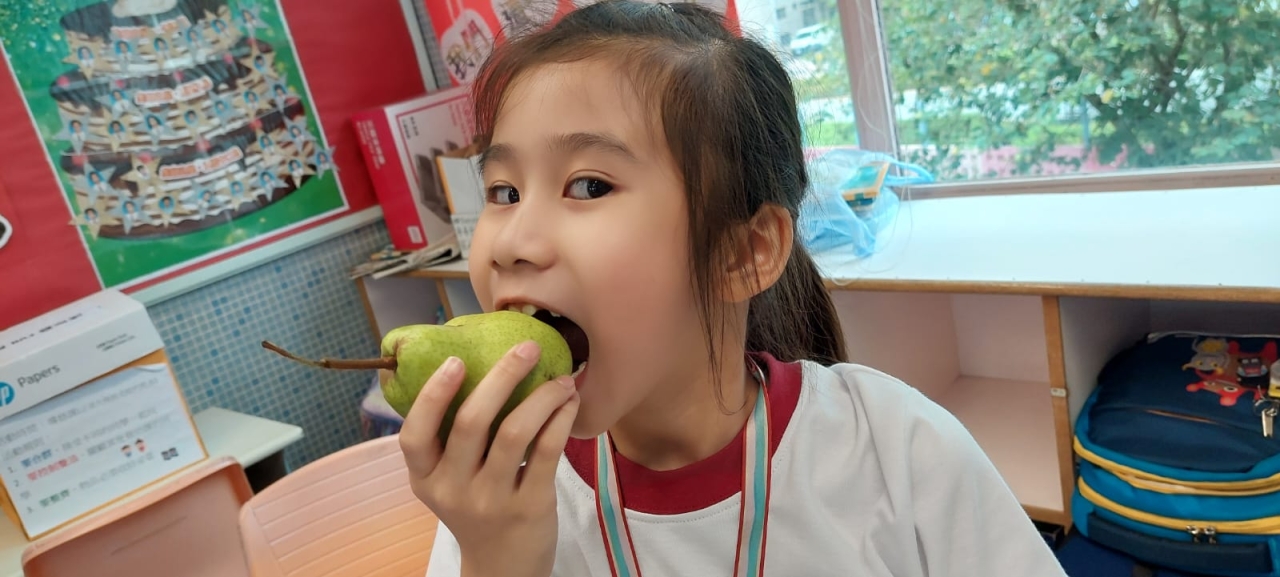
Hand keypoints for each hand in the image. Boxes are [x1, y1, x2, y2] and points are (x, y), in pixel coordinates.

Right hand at [399, 340, 579, 576]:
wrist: (504, 567)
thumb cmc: (477, 507)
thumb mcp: (450, 481)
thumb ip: (453, 439)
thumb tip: (478, 362)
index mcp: (425, 478)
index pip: (414, 436)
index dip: (432, 395)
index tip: (455, 361)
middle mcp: (453, 490)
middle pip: (471, 422)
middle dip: (501, 376)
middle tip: (526, 347)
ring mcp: (491, 501)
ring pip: (515, 432)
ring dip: (542, 396)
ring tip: (561, 378)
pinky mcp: (530, 507)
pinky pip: (546, 452)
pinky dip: (560, 419)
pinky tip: (569, 402)